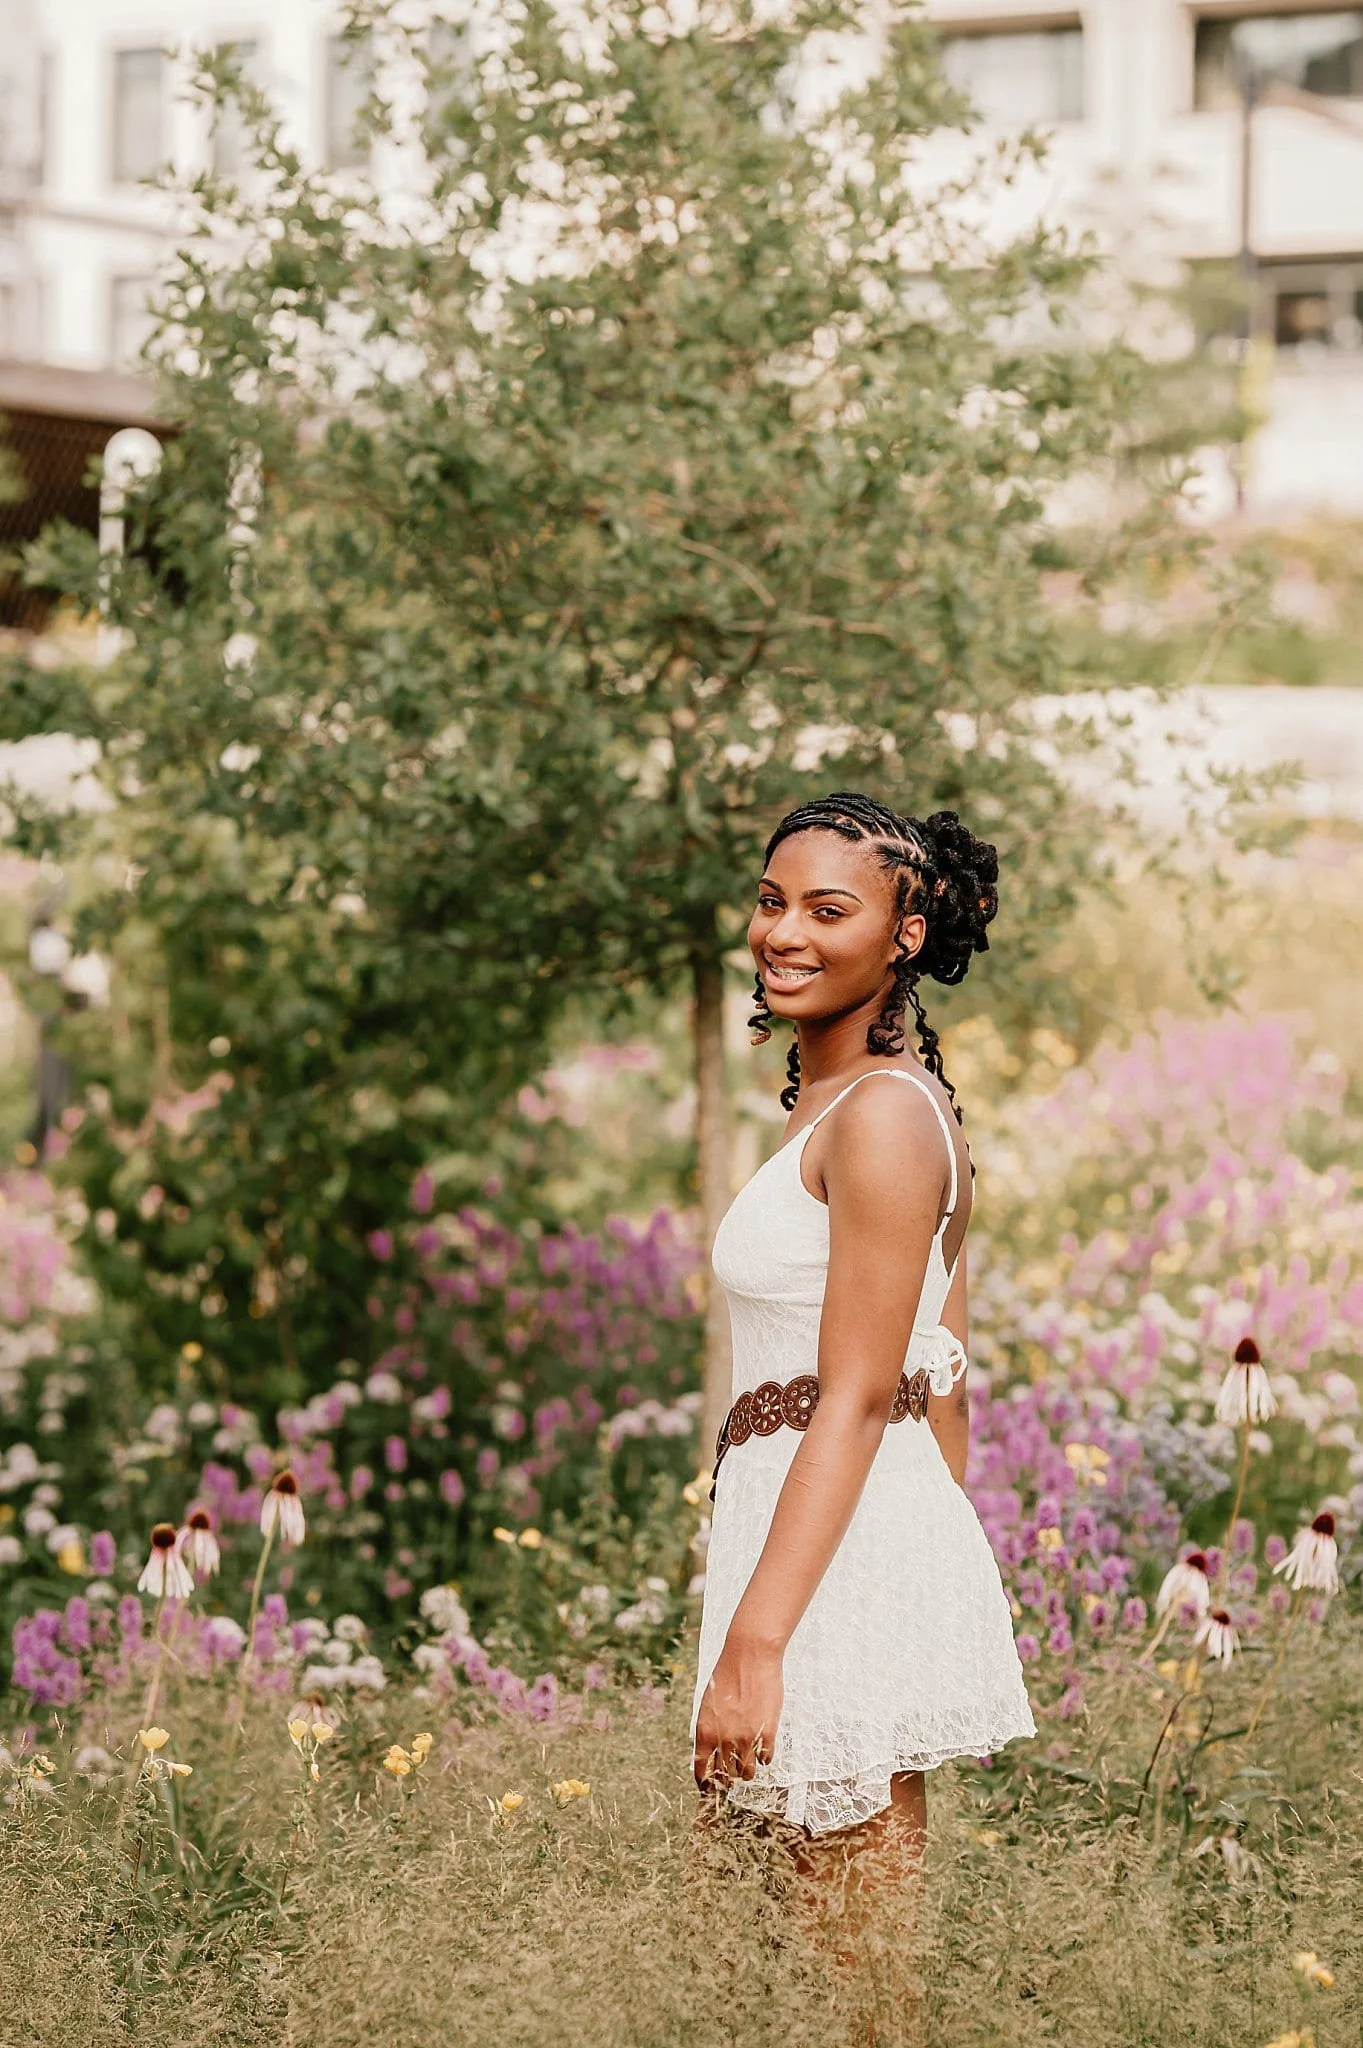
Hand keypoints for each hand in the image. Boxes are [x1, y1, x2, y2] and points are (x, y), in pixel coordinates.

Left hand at [693, 1633, 783, 1790]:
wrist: (750, 1656)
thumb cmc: (727, 1676)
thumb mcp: (708, 1705)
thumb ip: (709, 1730)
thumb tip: (710, 1753)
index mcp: (704, 1731)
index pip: (702, 1771)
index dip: (706, 1783)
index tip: (710, 1789)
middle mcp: (724, 1739)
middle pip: (726, 1776)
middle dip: (728, 1778)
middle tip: (733, 1773)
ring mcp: (747, 1737)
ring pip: (747, 1773)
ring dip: (747, 1770)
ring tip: (749, 1759)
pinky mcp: (768, 1732)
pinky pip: (766, 1758)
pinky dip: (764, 1756)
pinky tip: (763, 1746)